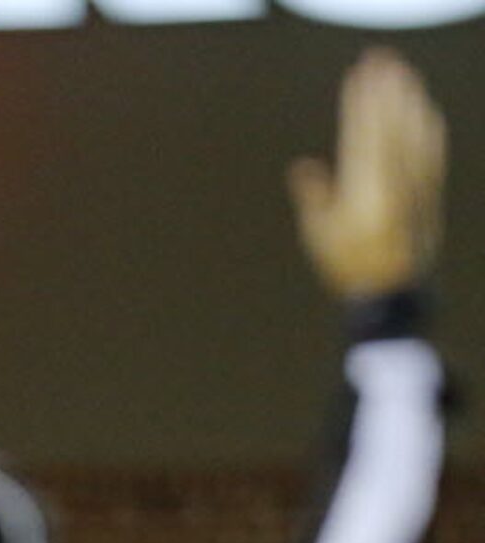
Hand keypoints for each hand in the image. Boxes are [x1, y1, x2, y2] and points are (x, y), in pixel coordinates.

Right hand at [289, 50, 445, 299]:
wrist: (391, 290)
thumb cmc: (350, 265)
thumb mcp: (320, 236)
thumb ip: (314, 197)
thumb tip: (304, 166)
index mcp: (360, 187)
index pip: (360, 132)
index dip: (359, 102)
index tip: (358, 77)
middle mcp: (391, 179)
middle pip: (388, 123)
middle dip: (384, 89)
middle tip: (380, 60)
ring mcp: (413, 182)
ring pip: (412, 130)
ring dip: (407, 99)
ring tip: (402, 73)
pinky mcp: (429, 189)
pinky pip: (432, 150)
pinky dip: (428, 126)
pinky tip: (425, 110)